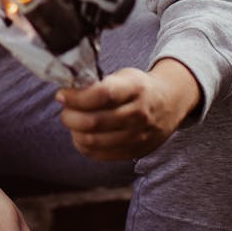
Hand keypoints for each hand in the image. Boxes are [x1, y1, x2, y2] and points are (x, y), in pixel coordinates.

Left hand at [56, 58, 201, 161]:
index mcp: (136, 88)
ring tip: (71, 121)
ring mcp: (139, 136)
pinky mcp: (135, 152)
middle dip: (70, 116)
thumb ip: (100, 84)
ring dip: (74, 131)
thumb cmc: (139, 87)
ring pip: (94, 140)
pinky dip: (83, 145)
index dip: (76, 97)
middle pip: (94, 121)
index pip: (101, 95)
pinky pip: (100, 154)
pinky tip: (80, 135)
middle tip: (64, 109)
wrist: (170, 102)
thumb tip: (68, 93)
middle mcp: (139, 114)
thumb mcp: (124, 76)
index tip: (62, 95)